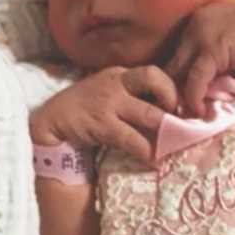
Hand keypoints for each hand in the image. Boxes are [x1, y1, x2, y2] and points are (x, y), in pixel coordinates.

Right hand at [29, 65, 178, 164]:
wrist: (52, 121)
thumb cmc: (85, 109)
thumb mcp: (108, 92)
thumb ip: (131, 95)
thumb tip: (164, 110)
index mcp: (120, 75)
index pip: (153, 72)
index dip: (172, 88)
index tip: (181, 106)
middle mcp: (117, 84)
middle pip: (155, 82)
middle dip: (174, 102)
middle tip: (182, 121)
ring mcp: (110, 103)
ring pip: (150, 114)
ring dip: (166, 131)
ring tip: (174, 145)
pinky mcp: (103, 124)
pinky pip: (133, 139)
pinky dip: (147, 152)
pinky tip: (154, 161)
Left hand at [163, 3, 234, 117]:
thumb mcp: (234, 47)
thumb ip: (217, 59)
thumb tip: (203, 85)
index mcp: (202, 18)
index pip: (178, 51)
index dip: (177, 77)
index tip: (181, 99)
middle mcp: (197, 21)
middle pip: (172, 60)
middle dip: (172, 88)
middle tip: (177, 111)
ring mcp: (202, 33)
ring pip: (177, 71)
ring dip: (179, 97)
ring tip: (186, 115)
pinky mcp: (211, 50)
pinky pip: (194, 80)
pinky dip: (194, 99)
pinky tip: (201, 111)